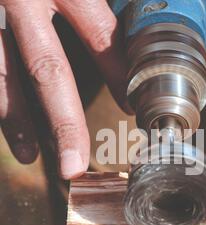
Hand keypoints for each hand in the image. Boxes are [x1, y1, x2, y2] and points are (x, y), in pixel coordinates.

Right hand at [0, 0, 128, 178]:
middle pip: (47, 69)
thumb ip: (91, 2)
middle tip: (75, 166)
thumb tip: (122, 37)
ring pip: (1, 75)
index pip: (98, 31)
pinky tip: (2, 121)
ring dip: (16, 121)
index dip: (117, 71)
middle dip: (65, 122)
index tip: (133, 106)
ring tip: (32, 157)